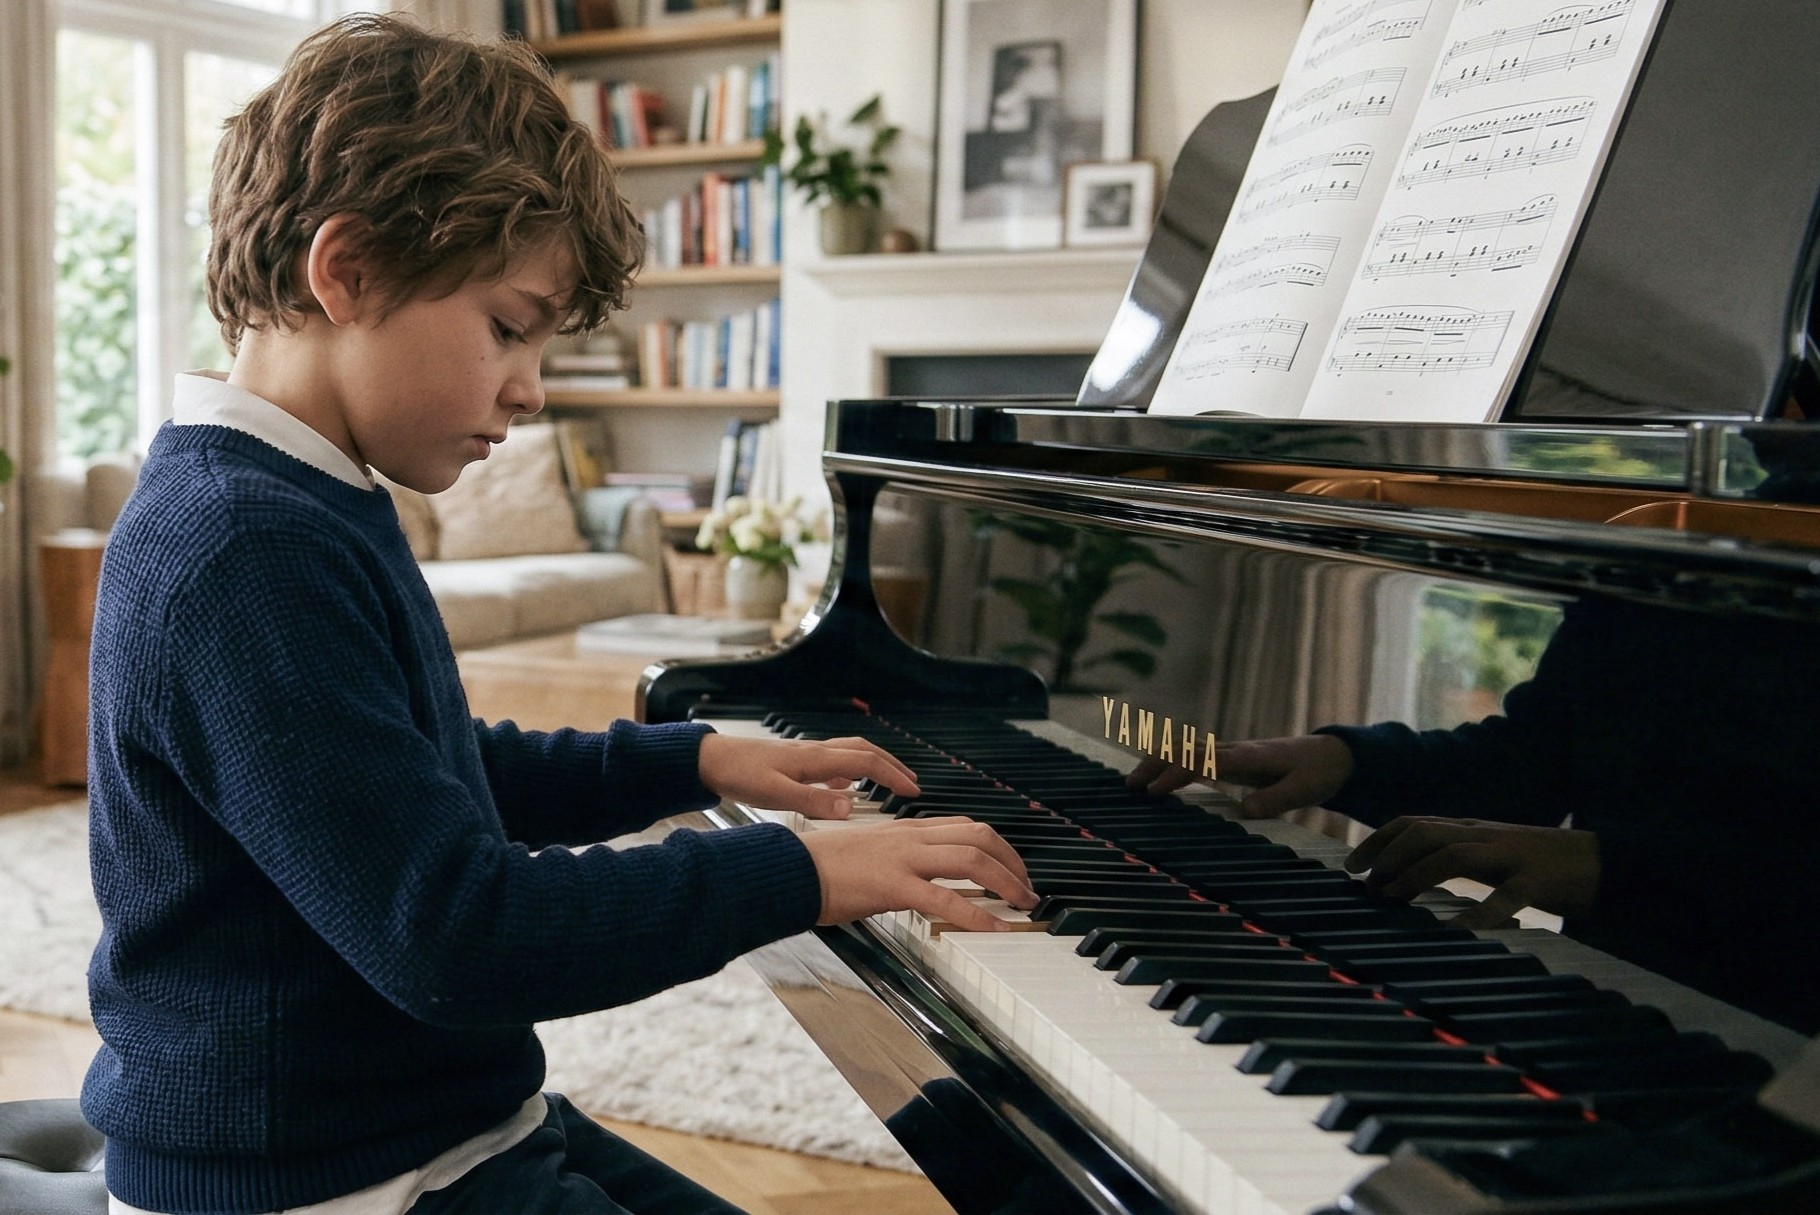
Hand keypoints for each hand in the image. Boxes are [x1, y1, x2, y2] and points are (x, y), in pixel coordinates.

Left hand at [697, 733, 918, 820]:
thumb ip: (813, 803)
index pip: (866, 763)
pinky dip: (848, 770)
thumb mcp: (775, 794)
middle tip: (912, 783)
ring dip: (874, 764)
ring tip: (888, 782)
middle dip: (892, 766)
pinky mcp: (794, 762)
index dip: (893, 776)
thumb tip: (850, 808)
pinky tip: (844, 786)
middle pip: (865, 751)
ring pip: (850, 753)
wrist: (710, 760)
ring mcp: (805, 756)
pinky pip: (832, 761)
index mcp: (816, 760)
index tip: (914, 791)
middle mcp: (815, 753)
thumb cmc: (739, 775)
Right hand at [801, 816, 1038, 930]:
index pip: (964, 826)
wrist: (789, 870)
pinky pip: (945, 899)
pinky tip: (996, 929)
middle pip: (979, 836)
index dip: (997, 845)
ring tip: (1023, 905)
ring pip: (971, 859)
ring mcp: (903, 859)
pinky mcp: (892, 885)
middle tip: (1027, 889)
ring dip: (1006, 882)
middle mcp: (909, 837)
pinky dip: (978, 915)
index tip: (1012, 867)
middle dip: (1012, 862)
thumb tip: (919, 881)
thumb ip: (896, 861)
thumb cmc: (819, 868)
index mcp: (904, 830)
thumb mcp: (867, 854)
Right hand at [1127, 734, 1353, 818]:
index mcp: (1246, 758)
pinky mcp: (1231, 758)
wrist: (1333, 754)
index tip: (1154, 793)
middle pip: (1183, 748)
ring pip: (1184, 748)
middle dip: (1154, 764)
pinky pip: (1193, 754)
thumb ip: (1274, 799)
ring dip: (1157, 761)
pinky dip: (1170, 762)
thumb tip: (1243, 810)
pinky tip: (1159, 779)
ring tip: (1134, 783)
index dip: (1175, 775)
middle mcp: (1233, 750)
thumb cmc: (1319, 773)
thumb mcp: (1304, 790)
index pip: (1201, 761)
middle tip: (1130, 787)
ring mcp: (1231, 751)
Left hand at [1344, 817, 1599, 929]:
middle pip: (1425, 832)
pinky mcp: (1539, 882)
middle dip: (1387, 856)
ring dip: (1416, 875)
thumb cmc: (1543, 866)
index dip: (1378, 840)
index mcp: (1473, 830)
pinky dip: (1477, 914)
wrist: (1608, 864)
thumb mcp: (1492, 855)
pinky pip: (1505, 898)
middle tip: (1366, 888)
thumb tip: (1407, 876)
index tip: (1351, 866)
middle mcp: (1486, 836)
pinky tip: (1455, 930)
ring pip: (1454, 853)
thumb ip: (1456, 857)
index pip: (1414, 823)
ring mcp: (1512, 856)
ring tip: (1390, 899)